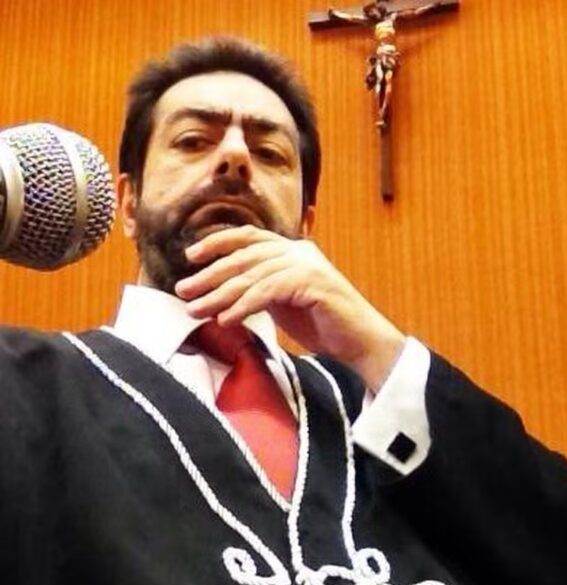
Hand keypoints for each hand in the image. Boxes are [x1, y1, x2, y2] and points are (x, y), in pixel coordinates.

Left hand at [174, 225, 404, 390]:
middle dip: (210, 274)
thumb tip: (223, 293)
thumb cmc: (324, 325)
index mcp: (293, 250)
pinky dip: (243, 305)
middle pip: (244, 256)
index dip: (218, 242)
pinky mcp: (312, 282)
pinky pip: (268, 291)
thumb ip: (260, 289)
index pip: (249, 237)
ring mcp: (307, 265)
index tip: (191, 256)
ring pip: (252, 275)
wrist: (360, 342)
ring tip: (196, 309)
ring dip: (220, 294)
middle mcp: (299, 251)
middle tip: (183, 291)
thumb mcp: (284, 302)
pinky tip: (226, 319)